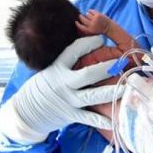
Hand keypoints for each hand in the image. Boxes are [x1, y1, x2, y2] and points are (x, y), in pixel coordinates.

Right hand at [0, 36, 122, 143]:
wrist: (28, 111)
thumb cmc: (46, 85)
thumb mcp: (52, 68)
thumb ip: (69, 58)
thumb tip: (83, 32)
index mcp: (58, 67)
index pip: (73, 51)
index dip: (87, 43)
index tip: (100, 38)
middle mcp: (63, 83)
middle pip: (86, 74)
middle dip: (104, 68)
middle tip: (120, 63)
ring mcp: (68, 100)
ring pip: (91, 96)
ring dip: (108, 92)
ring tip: (124, 88)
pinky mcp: (71, 115)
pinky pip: (89, 118)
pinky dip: (101, 120)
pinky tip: (115, 120)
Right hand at [76, 10, 112, 34]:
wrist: (109, 28)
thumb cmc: (99, 29)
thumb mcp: (92, 32)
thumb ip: (85, 28)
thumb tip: (78, 23)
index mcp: (89, 30)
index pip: (80, 27)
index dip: (77, 24)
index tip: (76, 21)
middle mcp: (92, 25)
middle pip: (82, 19)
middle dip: (80, 17)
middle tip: (80, 16)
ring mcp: (95, 20)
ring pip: (87, 14)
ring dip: (87, 14)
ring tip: (90, 16)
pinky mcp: (98, 15)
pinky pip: (90, 11)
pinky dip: (90, 11)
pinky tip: (92, 13)